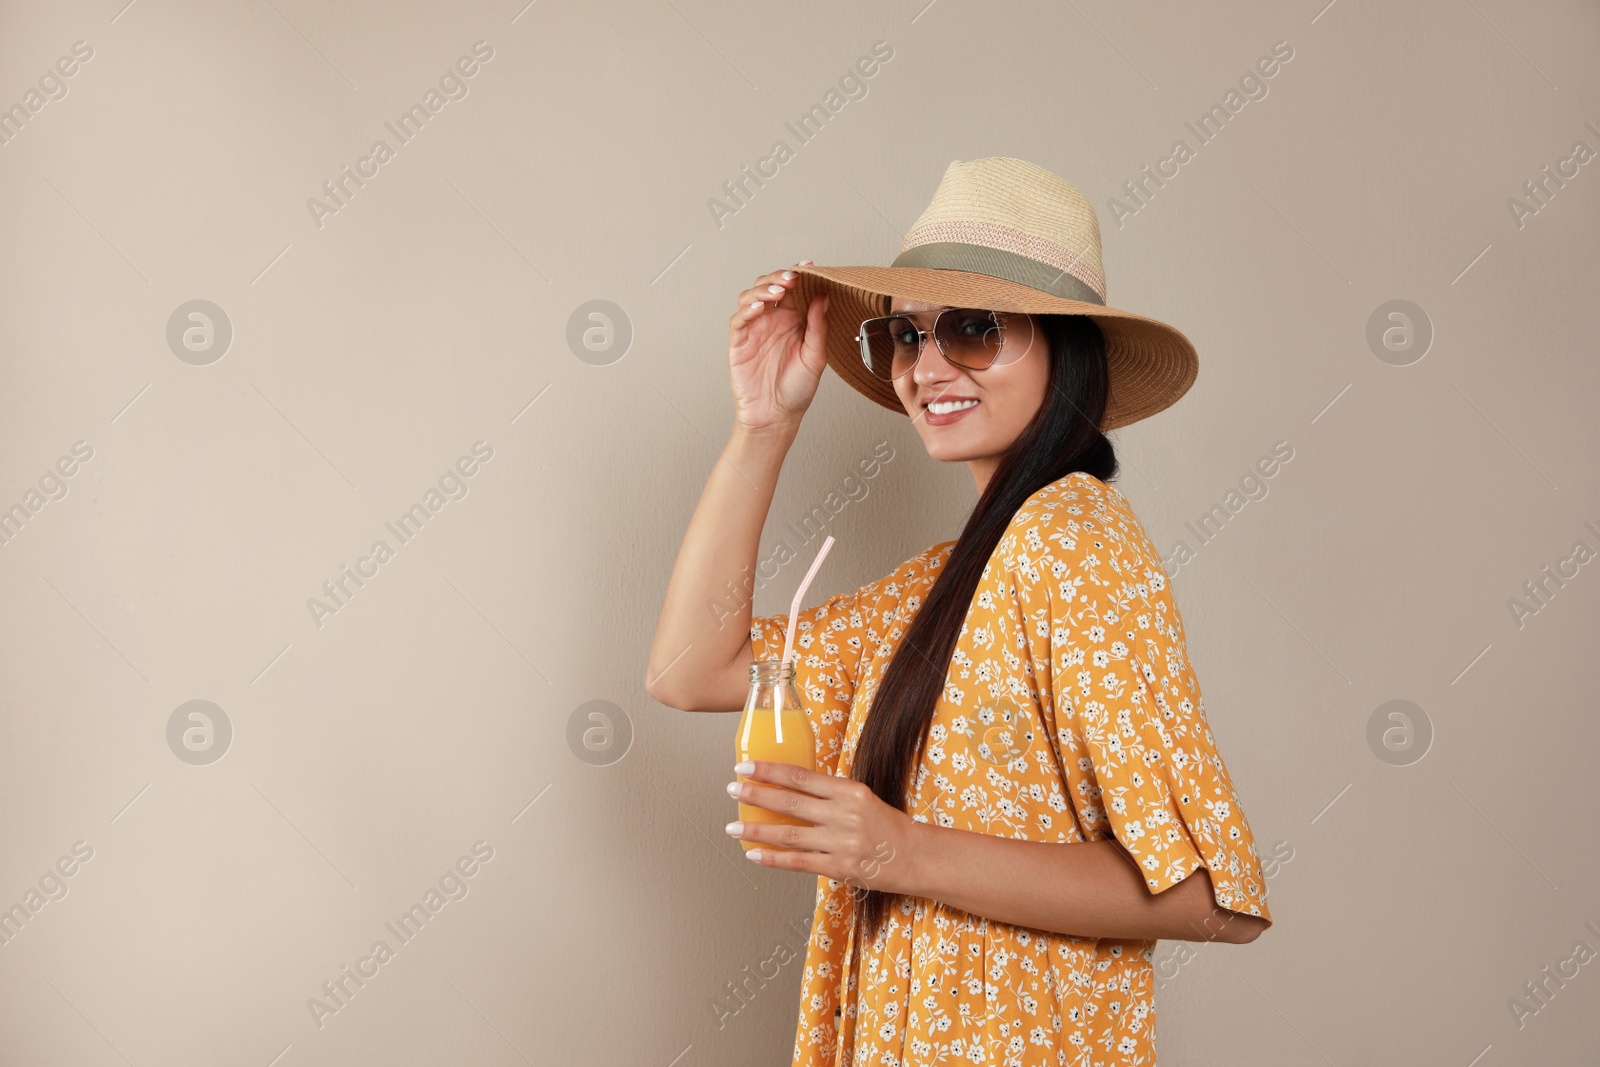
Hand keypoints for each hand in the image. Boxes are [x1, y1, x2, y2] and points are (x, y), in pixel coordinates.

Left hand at [724, 760, 919, 896]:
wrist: (914, 857)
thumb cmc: (886, 826)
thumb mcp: (862, 798)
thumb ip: (830, 794)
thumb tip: (791, 787)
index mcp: (849, 791)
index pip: (801, 777)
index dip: (770, 771)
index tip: (747, 767)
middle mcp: (844, 814)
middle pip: (790, 802)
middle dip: (756, 795)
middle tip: (733, 790)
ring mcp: (841, 843)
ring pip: (789, 834)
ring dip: (757, 830)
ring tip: (733, 827)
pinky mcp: (839, 868)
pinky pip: (798, 862)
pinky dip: (773, 858)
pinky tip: (754, 854)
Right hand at [727, 262, 829, 433]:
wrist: (776, 417)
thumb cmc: (796, 390)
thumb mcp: (816, 357)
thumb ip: (819, 327)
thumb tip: (824, 297)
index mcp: (794, 321)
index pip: (795, 289)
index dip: (800, 275)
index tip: (811, 267)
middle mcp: (773, 321)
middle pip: (770, 286)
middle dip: (780, 277)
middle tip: (793, 277)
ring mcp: (755, 329)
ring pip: (752, 296)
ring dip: (764, 289)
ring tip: (778, 292)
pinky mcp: (739, 342)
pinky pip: (739, 319)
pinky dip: (748, 309)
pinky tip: (760, 307)